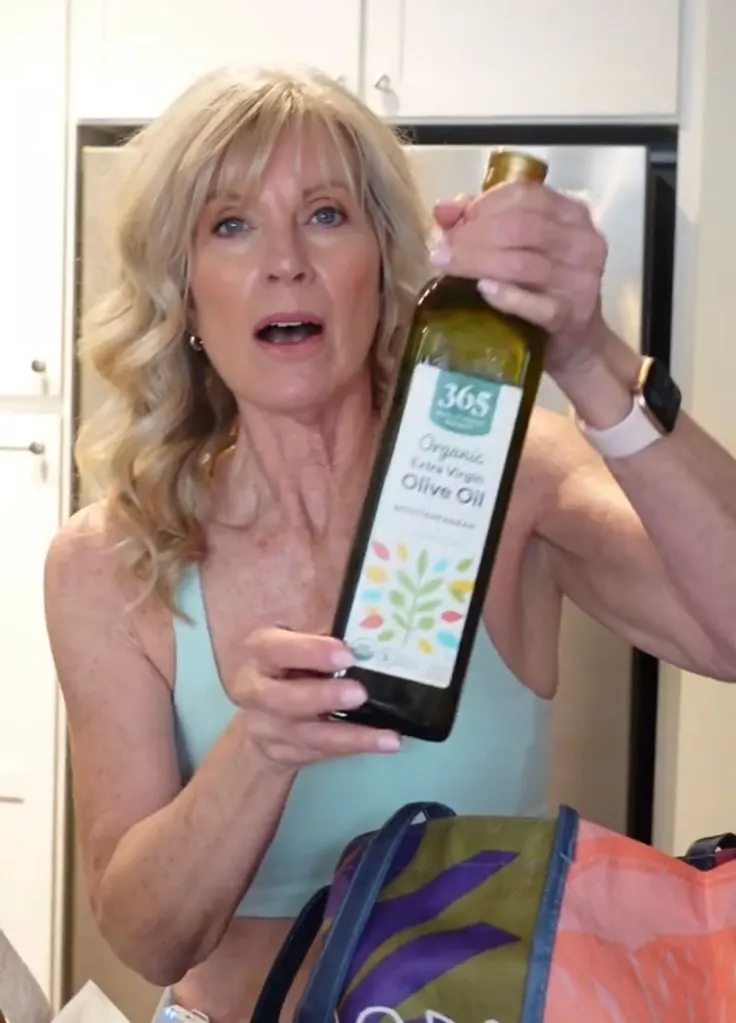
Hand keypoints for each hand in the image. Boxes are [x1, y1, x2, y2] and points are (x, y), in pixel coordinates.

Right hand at [233, 627, 400, 768]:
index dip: (310, 652)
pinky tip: (381, 743)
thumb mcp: (303, 637)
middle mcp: (254, 690)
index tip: (346, 654)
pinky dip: (352, 749)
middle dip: (323, 697)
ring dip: (350, 736)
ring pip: (306, 735)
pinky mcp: (281, 753)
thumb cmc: (294, 661)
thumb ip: (327, 631)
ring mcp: (265, 727)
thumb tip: (374, 619)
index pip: (277, 650)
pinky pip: (318, 754)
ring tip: (387, 736)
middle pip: (282, 699)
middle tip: (359, 693)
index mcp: (261, 651)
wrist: (264, 708)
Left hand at [431, 182, 608, 379]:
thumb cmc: (542, 288)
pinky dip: (506, 296)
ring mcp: (579, 280)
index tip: (452, 223)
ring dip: (478, 262)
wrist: (578, 343)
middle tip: (442, 250)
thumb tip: (442, 211)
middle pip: (521, 227)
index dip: (483, 205)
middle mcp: (583, 242)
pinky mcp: (570, 316)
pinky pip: (534, 304)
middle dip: (473, 235)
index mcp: (572, 214)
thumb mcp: (520, 247)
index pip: (524, 195)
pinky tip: (482, 289)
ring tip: (447, 266)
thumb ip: (483, 223)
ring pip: (523, 263)